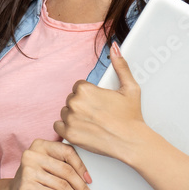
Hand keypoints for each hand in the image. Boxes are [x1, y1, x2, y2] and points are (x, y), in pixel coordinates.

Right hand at [5, 139, 97, 189]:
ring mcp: (27, 170)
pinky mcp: (26, 186)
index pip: (67, 152)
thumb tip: (89, 177)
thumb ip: (61, 163)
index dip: (82, 167)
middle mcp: (32, 154)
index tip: (90, 181)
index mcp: (40, 145)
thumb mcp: (46, 166)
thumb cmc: (34, 179)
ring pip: (62, 185)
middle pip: (66, 171)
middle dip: (82, 188)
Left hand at [54, 40, 151, 162]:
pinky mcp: (68, 134)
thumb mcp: (129, 87)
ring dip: (74, 116)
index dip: (89, 95)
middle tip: (97, 113)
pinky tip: (81, 128)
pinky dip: (66, 128)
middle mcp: (74, 103)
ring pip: (65, 112)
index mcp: (85, 89)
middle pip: (71, 99)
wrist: (131, 142)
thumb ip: (120, 65)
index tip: (99, 102)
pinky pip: (58, 126)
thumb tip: (115, 47)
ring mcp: (70, 119)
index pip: (78, 87)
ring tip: (91, 122)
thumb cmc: (131, 116)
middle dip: (82, 105)